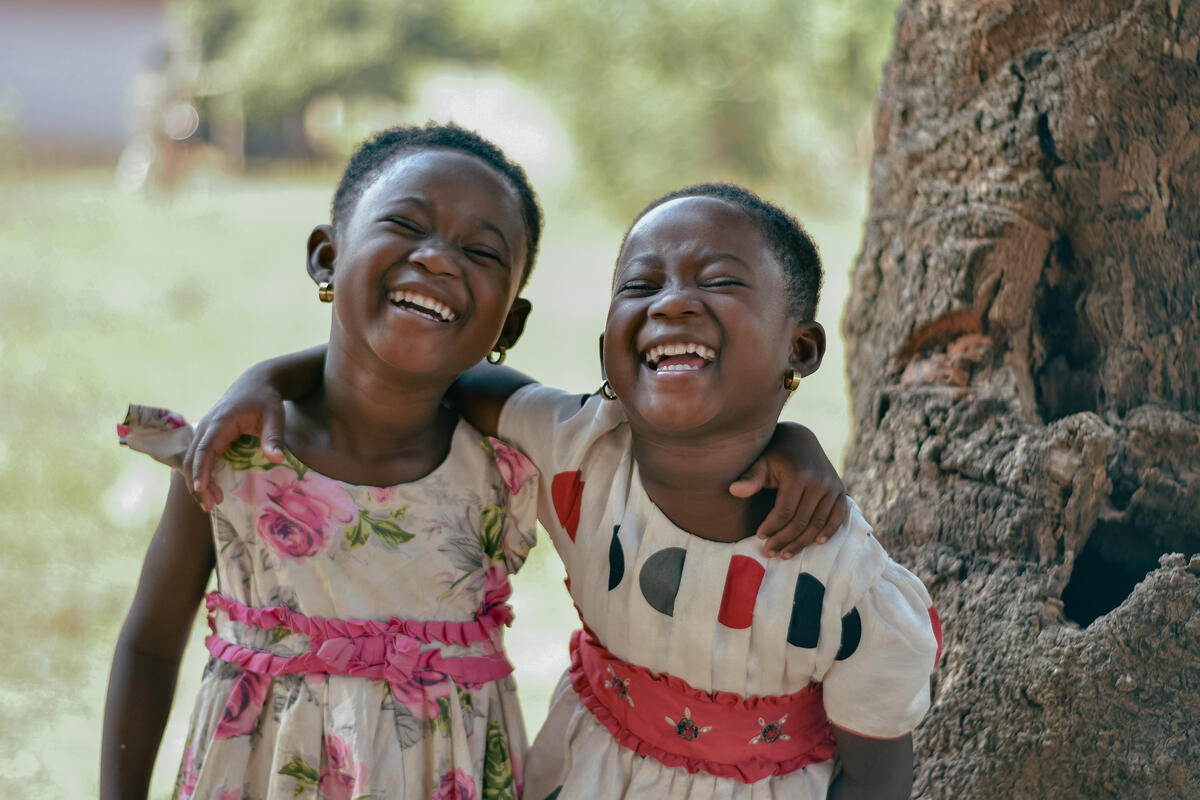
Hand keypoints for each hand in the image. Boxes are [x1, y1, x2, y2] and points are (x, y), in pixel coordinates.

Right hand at [182, 379, 285, 510]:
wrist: (257, 382)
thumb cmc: (267, 399)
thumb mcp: (276, 416)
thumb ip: (274, 437)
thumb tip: (276, 459)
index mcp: (221, 422)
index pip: (205, 448)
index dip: (201, 469)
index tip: (200, 489)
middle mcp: (207, 426)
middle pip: (193, 458)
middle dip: (197, 483)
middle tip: (210, 506)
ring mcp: (204, 430)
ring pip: (191, 459)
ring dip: (197, 481)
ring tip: (211, 503)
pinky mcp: (207, 435)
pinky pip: (198, 457)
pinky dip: (200, 473)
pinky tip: (210, 489)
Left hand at [729, 423, 847, 557]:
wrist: (801, 441)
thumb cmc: (774, 456)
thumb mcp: (761, 463)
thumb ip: (750, 478)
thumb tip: (733, 490)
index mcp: (798, 475)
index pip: (784, 511)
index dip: (771, 527)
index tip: (759, 536)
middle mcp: (819, 481)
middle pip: (801, 521)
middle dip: (783, 540)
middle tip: (769, 552)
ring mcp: (832, 487)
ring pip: (817, 524)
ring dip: (802, 543)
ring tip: (785, 554)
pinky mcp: (840, 491)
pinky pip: (838, 517)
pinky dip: (829, 531)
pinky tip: (817, 543)